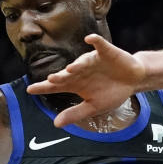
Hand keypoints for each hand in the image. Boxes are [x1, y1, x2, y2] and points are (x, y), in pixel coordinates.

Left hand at [25, 34, 145, 126]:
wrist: (133, 80)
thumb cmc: (112, 92)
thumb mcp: (94, 106)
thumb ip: (75, 113)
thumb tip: (56, 124)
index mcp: (76, 84)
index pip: (56, 86)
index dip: (43, 87)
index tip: (29, 90)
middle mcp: (81, 71)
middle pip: (67, 74)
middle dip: (60, 77)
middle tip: (52, 80)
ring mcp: (92, 60)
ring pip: (82, 61)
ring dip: (77, 64)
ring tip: (71, 69)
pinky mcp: (106, 52)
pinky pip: (99, 44)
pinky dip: (95, 41)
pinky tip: (89, 39)